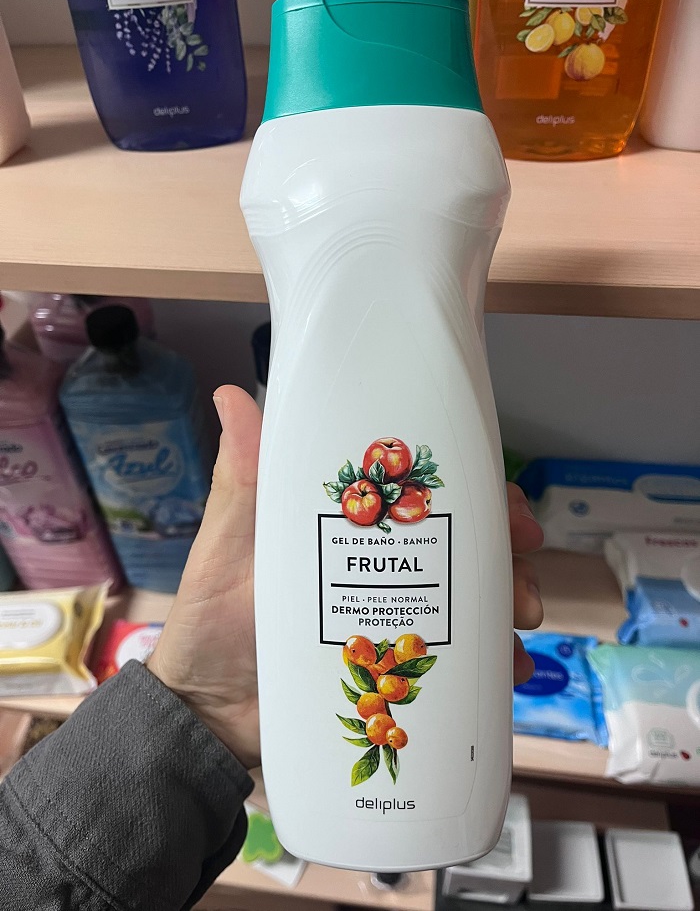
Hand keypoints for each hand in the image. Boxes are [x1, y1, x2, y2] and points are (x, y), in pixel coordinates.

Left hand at [149, 386, 543, 766]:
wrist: (211, 716)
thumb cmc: (214, 622)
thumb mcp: (230, 545)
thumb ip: (243, 479)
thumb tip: (232, 394)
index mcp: (350, 529)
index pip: (423, 497)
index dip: (475, 493)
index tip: (506, 504)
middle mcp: (379, 568)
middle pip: (462, 547)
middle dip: (506, 551)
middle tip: (523, 569)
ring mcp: (392, 619)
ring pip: (471, 601)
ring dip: (509, 603)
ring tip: (521, 621)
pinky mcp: (396, 671)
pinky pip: (456, 662)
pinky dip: (491, 661)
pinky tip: (509, 669)